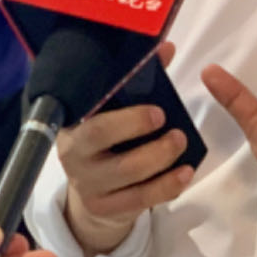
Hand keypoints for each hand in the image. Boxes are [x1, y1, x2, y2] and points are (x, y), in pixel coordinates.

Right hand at [56, 43, 194, 256]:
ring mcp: (87, 184)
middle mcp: (72, 152)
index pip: (87, 106)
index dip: (119, 106)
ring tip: (180, 143)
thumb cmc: (108, 139)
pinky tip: (184, 174)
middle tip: (170, 125)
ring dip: (159, 158)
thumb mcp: (114, 110)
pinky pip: (138, 200)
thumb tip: (165, 48)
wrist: (93, 192)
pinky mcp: (105, 209)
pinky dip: (166, 187)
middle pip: (98, 136)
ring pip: (124, 173)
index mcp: (72, 121)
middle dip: (136, 127)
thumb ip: (137, 78)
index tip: (156, 108)